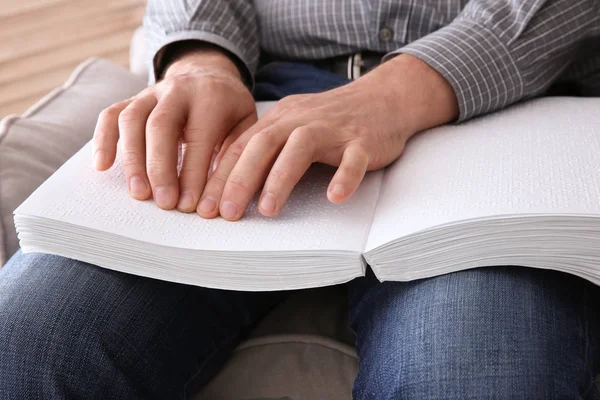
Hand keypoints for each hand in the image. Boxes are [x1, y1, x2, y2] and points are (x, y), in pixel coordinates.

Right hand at [92, 48, 256, 212]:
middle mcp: (178, 90)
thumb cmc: (230, 110)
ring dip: (132, 159)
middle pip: (160, 125)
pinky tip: (103, 166)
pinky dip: (103, 140)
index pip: (198, 137)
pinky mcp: (132, 99)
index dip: (193, 173)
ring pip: (131, 119)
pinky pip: (110, 115)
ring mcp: (151, 92)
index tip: (189, 204)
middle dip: (159, 168)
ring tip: (139, 193)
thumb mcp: (246, 127)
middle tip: (163, 203)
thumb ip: (233, 157)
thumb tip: (215, 200)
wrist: (211, 75)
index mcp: (211, 97)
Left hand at [199, 54, 458, 220]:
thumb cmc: (331, 120)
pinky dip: (344, 176)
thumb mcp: (292, 127)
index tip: (204, 207)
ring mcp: (333, 129)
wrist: (382, 98)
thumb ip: (266, 149)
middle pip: (263, 145)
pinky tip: (335, 196)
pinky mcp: (363, 141)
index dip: (219, 177)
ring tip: (267, 209)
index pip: (241, 147)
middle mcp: (301, 121)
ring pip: (301, 148)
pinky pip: (353, 158)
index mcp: (280, 119)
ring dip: (281, 178)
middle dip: (240, 179)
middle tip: (225, 212)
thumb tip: (229, 184)